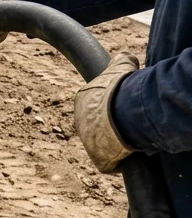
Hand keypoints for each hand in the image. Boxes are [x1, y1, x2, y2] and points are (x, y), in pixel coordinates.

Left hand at [75, 53, 137, 172]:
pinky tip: (134, 151)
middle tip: (132, 120)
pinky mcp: (100, 161)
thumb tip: (125, 55)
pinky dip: (123, 158)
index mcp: (82, 101)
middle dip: (114, 123)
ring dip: (120, 140)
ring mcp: (88, 143)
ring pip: (105, 143)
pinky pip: (112, 162)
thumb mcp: (121, 66)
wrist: (124, 114)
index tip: (125, 103)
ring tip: (135, 135)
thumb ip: (121, 60)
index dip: (112, 104)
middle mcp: (81, 123)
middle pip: (99, 125)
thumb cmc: (121, 88)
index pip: (95, 104)